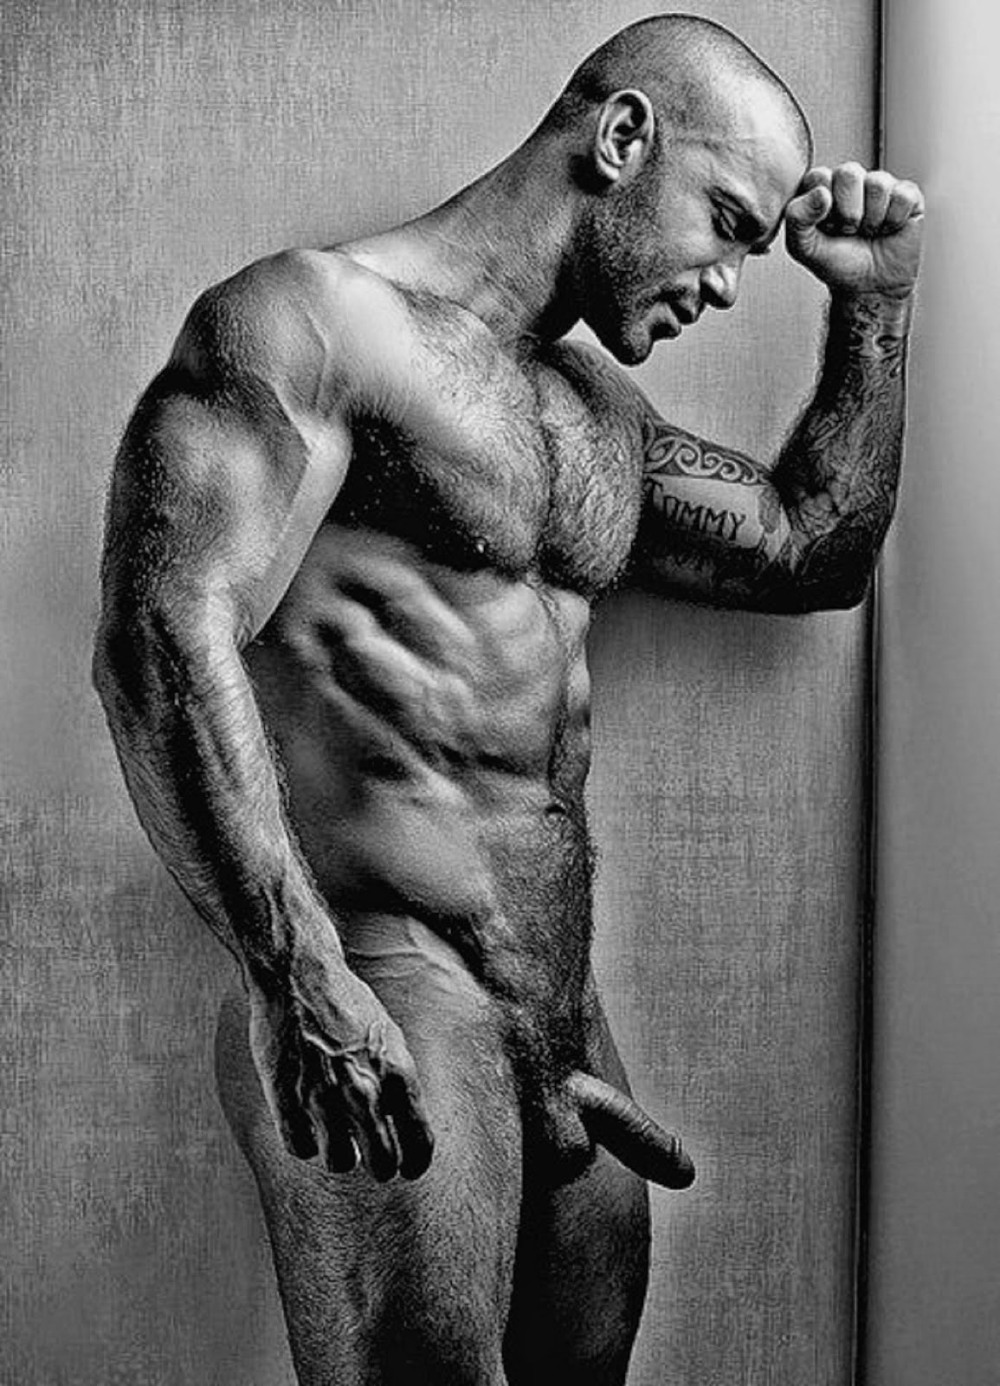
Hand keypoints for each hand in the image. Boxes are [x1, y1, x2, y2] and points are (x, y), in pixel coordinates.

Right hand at [247, 941, 433, 1180]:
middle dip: (379, 1165)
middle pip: (383, 1164)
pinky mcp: (287, 1098)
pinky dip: (304, 1141)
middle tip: (370, 1156)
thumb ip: (397, 1081)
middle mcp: (365, 1090)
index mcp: (398, 1073)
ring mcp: (325, 1097)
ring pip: (339, 1163)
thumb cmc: (347, 1004)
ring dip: (339, 1154)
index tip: (407, 1167)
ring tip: (335, 1135)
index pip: (420, 1144)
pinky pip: (300, 1148)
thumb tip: (402, 1125)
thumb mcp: (389, 1037)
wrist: (299, 975)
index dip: (415, 1163)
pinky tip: (306, 1123)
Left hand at [785, 163, 923, 299]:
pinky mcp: (907, 195)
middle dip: (848, 213)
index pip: (820, 176)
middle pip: (849, 173)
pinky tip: (888, 230)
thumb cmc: (835, 263)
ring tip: (868, 232)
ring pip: (878, 184)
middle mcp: (852, 180)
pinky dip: (893, 221)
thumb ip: (797, 218)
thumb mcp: (803, 248)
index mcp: (823, 186)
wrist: (868, 286)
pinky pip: (903, 196)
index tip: (825, 228)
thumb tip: (821, 192)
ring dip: (871, 220)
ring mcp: (881, 184)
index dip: (822, 208)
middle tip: (849, 231)